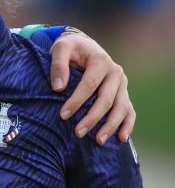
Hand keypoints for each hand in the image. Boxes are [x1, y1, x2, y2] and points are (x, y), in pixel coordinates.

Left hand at [49, 28, 134, 143]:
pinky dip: (127, 125)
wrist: (84, 46)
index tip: (63, 115)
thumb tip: (58, 88)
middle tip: (78, 133)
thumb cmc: (70, 48)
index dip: (77, 101)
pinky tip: (121, 138)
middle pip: (106, 99)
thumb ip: (58, 65)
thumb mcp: (61, 48)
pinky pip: (129, 110)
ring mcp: (122, 84)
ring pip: (121, 108)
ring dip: (111, 126)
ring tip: (98, 141)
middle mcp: (116, 72)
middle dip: (92, 118)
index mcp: (101, 60)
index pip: (89, 84)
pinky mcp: (124, 92)